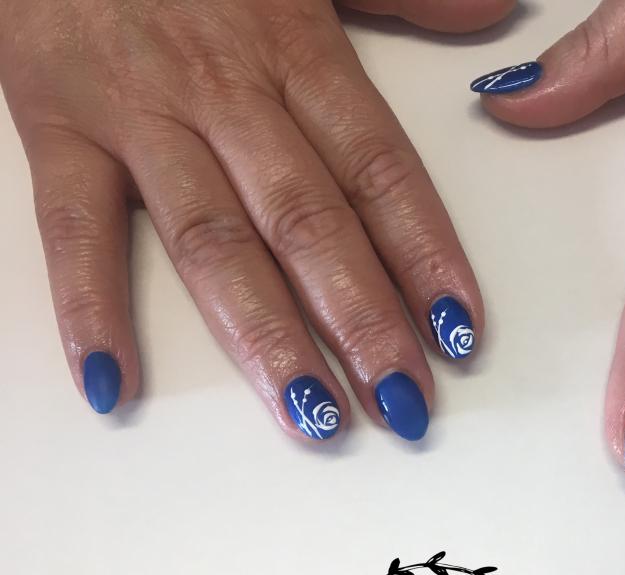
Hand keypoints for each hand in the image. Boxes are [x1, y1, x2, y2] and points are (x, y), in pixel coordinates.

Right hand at [0, 0, 514, 440]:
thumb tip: (500, 15)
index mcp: (298, 51)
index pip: (381, 171)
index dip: (426, 256)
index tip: (461, 332)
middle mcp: (226, 91)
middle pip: (308, 221)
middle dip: (362, 320)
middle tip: (405, 403)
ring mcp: (139, 113)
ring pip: (211, 239)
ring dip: (264, 336)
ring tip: (313, 416)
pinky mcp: (56, 123)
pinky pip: (73, 226)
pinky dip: (89, 306)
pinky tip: (114, 383)